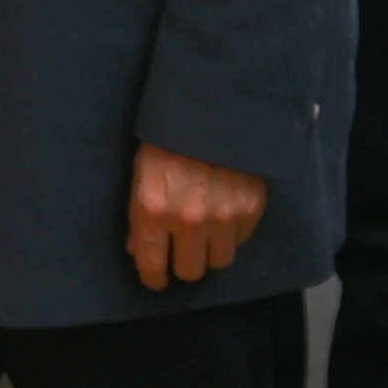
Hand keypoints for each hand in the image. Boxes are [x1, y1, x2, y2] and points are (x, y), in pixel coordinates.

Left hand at [126, 142, 266, 292]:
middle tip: (182, 250)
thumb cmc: (170, 139)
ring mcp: (223, 216)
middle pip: (190, 272)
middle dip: (183, 263)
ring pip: (218, 262)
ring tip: (205, 229)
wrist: (214, 109)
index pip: (152, 266)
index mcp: (154, 209)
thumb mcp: (142, 173)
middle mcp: (188, 219)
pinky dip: (231, 234)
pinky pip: (240, 242)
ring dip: (210, 250)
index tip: (156, 278)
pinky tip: (224, 212)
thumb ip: (140, 216)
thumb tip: (138, 250)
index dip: (153, 278)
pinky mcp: (250, 209)